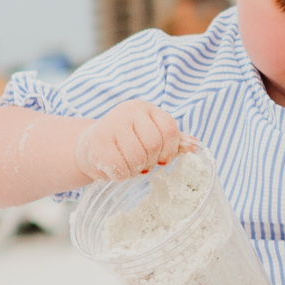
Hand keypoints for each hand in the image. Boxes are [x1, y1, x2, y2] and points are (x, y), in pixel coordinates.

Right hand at [75, 101, 195, 181]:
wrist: (89, 146)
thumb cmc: (126, 143)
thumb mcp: (151, 136)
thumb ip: (173, 141)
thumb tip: (196, 146)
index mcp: (147, 108)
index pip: (169, 129)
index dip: (170, 151)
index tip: (162, 160)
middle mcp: (129, 111)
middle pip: (154, 144)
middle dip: (150, 162)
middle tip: (142, 164)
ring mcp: (111, 124)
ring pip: (138, 157)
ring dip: (135, 170)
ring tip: (128, 166)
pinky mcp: (97, 142)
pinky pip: (120, 167)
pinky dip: (122, 175)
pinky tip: (115, 169)